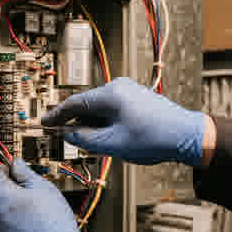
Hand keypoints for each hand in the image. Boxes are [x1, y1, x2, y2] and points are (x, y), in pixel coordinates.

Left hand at [0, 158, 87, 231]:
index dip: (5, 170)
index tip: (15, 174)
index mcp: (0, 196)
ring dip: (8, 213)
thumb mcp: (44, 189)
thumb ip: (25, 173)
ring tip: (31, 219)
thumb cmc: (53, 225)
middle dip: (8, 193)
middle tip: (29, 198)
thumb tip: (16, 163)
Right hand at [42, 77, 208, 166]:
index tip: (45, 123)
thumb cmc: (156, 137)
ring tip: (87, 142)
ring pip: (99, 109)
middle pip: (86, 105)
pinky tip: (103, 136)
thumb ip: (85, 139)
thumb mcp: (113, 143)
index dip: (57, 115)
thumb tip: (68, 135)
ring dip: (90, 124)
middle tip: (60, 135)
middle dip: (74, 122)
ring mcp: (128, 92)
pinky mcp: (136, 100)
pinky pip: (111, 110)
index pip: (74, 103)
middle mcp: (119, 88)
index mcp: (111, 94)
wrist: (186, 136)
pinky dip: (103, 122)